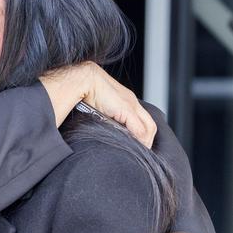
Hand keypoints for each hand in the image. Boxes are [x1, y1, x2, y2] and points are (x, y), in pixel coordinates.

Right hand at [39, 61, 156, 147]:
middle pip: (150, 125)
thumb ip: (106, 117)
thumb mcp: (98, 107)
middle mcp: (132, 101)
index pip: (143, 120)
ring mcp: (131, 104)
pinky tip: (133, 147)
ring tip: (136, 152)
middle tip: (139, 153)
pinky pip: (139, 129)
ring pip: (148, 128)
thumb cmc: (84, 92)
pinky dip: (139, 140)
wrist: (82, 79)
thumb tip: (104, 132)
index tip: (136, 146)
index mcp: (125, 100)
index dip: (142, 135)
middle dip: (147, 141)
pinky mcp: (127, 109)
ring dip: (144, 142)